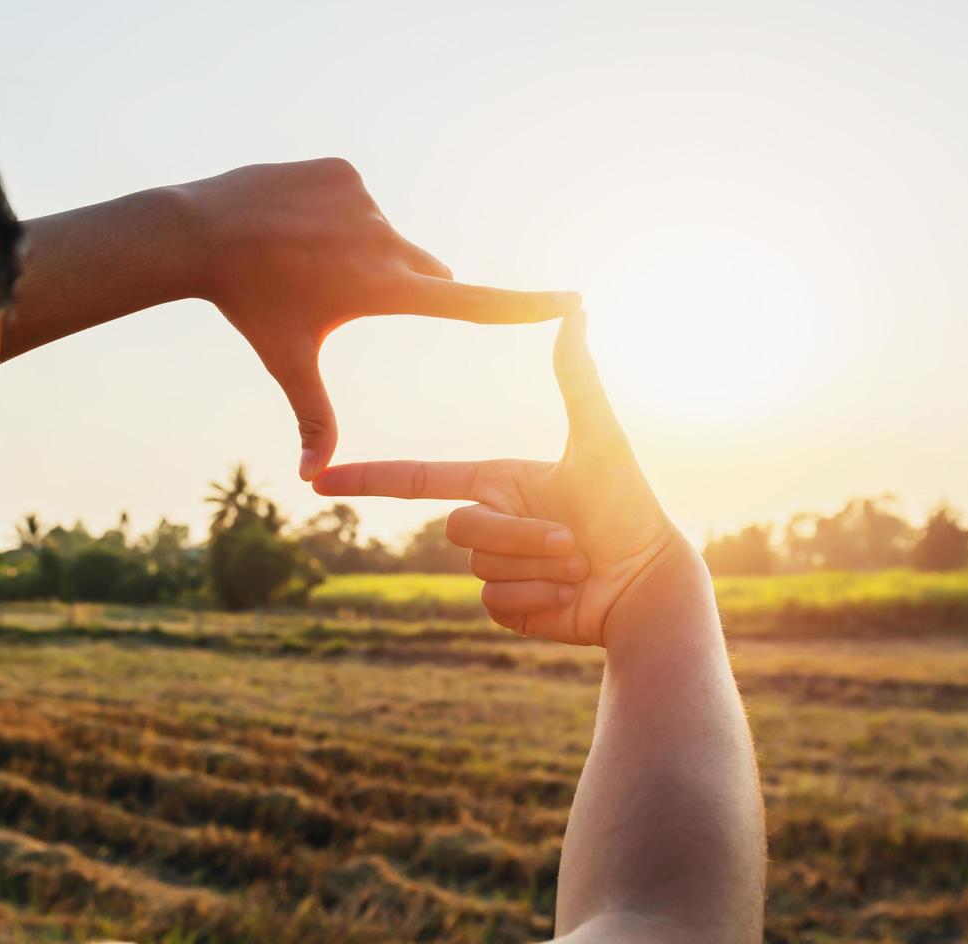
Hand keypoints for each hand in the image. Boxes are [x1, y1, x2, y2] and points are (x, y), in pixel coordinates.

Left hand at [178, 159, 579, 479]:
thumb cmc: (250, 306)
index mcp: (383, 289)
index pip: (469, 301)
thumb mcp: (288, 361)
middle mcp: (384, 240)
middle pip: (425, 273)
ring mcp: (364, 200)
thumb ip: (313, 417)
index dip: (523, 305)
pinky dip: (336, 215)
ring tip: (302, 258)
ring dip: (360, 251)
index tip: (569, 300)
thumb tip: (312, 478)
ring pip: (384, 236)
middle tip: (345, 295)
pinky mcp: (344, 171)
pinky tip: (293, 224)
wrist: (200, 232)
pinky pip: (356, 201)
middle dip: (405, 288)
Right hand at [311, 310, 703, 646]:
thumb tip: (574, 311)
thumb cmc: (631, 509)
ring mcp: (494, 568)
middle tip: (572, 541)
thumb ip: (577, 378)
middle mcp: (490, 522)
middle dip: (519, 536)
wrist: (649, 584)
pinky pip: (491, 603)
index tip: (319, 478)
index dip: (367, 478)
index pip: (418, 479)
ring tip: (580, 564)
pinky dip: (536, 600)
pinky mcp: (506, 608)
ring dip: (535, 568)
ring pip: (479, 568)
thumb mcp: (600, 439)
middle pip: (460, 528)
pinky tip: (570, 597)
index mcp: (497, 481)